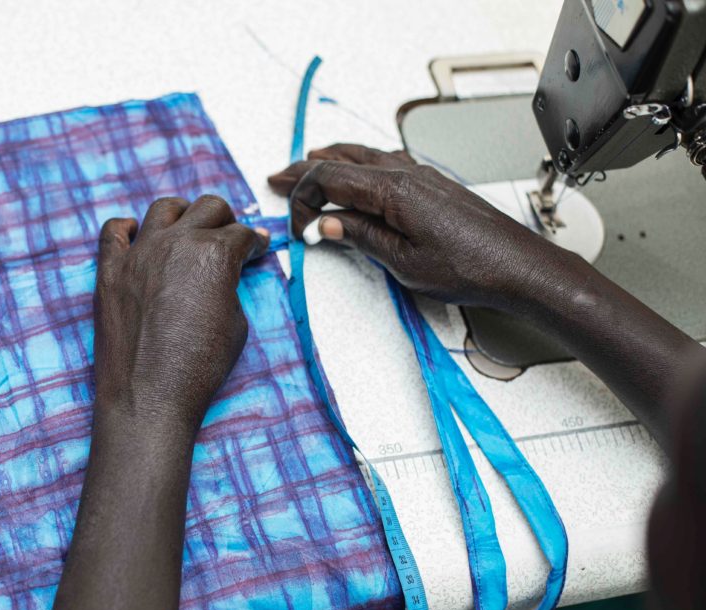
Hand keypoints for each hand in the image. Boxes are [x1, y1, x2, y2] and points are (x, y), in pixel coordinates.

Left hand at [94, 195, 269, 429]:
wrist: (149, 397)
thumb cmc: (198, 368)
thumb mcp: (237, 324)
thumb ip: (231, 287)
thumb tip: (224, 276)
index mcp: (214, 254)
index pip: (242, 234)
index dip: (254, 243)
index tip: (256, 249)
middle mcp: (176, 243)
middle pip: (208, 208)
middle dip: (224, 219)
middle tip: (228, 235)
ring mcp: (138, 254)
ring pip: (163, 208)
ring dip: (182, 214)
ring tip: (186, 230)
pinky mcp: (109, 270)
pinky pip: (113, 231)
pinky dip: (127, 228)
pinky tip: (137, 235)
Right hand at [268, 144, 575, 309]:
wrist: (517, 266)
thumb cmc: (470, 268)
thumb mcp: (403, 262)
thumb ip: (361, 237)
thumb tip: (326, 224)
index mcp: (394, 191)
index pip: (329, 179)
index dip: (303, 200)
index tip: (300, 229)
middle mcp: (406, 174)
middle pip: (342, 160)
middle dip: (305, 170)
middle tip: (278, 178)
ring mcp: (421, 176)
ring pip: (364, 156)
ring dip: (331, 161)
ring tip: (308, 164)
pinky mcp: (433, 185)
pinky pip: (385, 161)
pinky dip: (359, 163)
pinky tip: (357, 172)